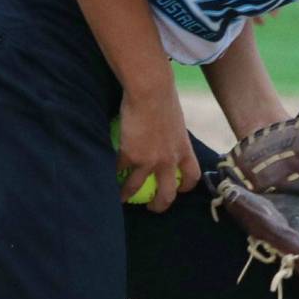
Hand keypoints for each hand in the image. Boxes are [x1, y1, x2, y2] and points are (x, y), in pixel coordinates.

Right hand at [116, 87, 200, 212]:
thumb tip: (166, 136)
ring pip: (136, 187)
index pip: (191, 176)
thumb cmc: (165, 98)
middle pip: (167, 194)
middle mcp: (168, 159)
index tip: (178, 189)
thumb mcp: (176, 120)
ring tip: (120, 198)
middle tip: (151, 207)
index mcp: (183, 149)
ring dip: (126, 195)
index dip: (185, 187)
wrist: (151, 91)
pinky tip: (107, 174)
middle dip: (159, 205)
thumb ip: (172, 134)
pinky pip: (118, 170)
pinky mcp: (130, 155)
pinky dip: (112, 173)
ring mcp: (149, 160)